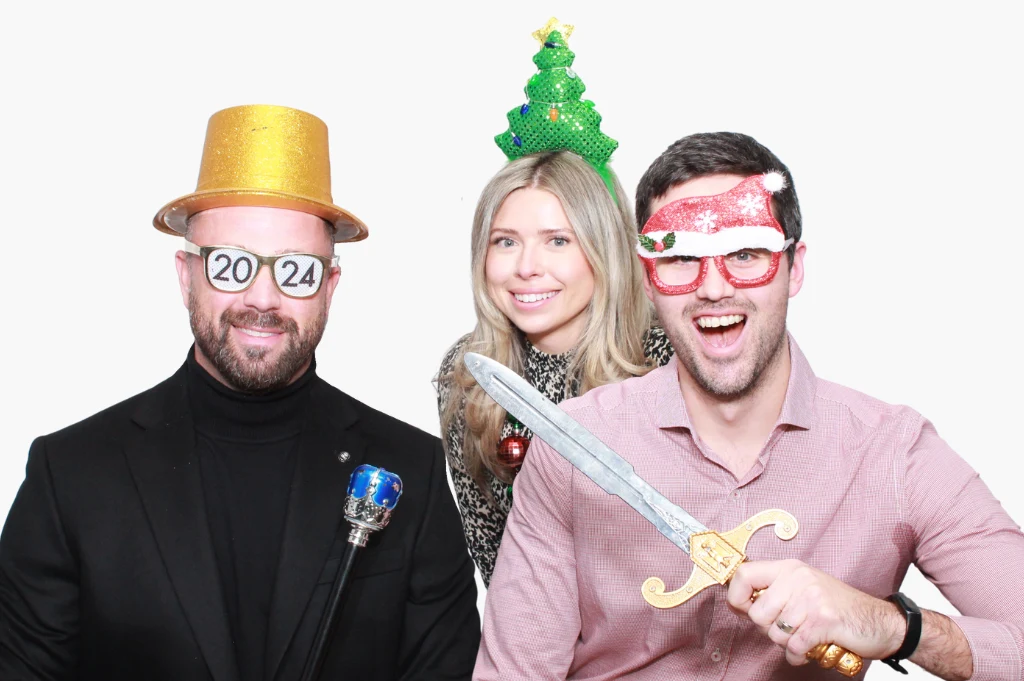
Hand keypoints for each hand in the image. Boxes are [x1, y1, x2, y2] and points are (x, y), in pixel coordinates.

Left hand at [727, 559, 904, 666]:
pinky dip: (799, 654)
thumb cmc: (838, 607)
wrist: (881, 622)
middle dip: (770, 629)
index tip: (745, 610)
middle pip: (757, 613)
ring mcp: (811, 597)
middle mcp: (798, 578)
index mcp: (789, 568)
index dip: (737, 598)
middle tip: (790, 629)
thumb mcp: (803, 588)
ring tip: (805, 635)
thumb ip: (773, 592)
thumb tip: (739, 604)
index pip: (743, 575)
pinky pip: (794, 646)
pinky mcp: (824, 619)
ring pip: (775, 633)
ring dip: (788, 643)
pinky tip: (810, 648)